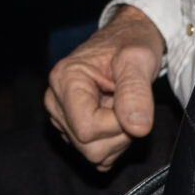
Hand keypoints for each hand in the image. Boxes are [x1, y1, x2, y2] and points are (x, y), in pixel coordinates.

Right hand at [44, 6, 165, 169]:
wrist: (127, 39)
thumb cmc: (130, 43)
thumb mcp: (138, 59)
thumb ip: (136, 92)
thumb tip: (137, 128)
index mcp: (64, 79)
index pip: (87, 128)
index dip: (117, 123)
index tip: (129, 101)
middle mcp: (56, 100)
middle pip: (88, 146)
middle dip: (119, 133)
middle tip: (128, 104)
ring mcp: (61, 117)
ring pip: (93, 154)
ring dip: (118, 138)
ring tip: (121, 107)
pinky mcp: (71, 129)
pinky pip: (96, 155)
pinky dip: (113, 143)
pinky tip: (115, 117)